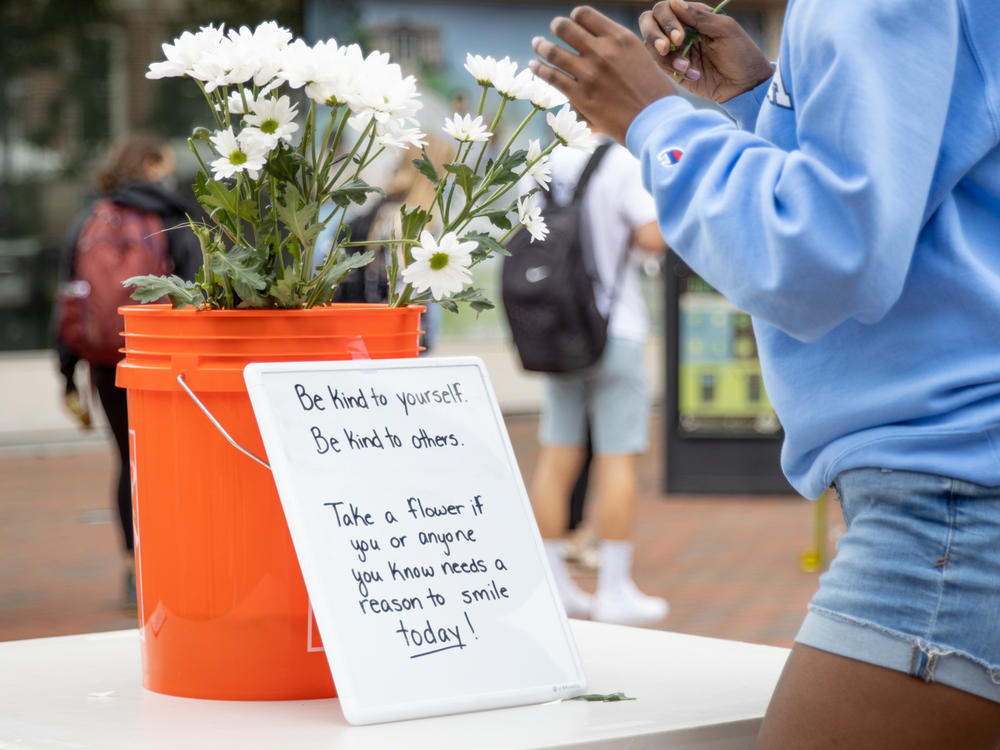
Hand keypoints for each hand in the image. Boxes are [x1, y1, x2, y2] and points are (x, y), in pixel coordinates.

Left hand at [529, 6, 677, 144]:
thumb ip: (618, 50)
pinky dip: (539, 69)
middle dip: (556, 26)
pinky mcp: (580, 96)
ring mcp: (589, 73)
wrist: (656, 121)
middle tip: (552, 29)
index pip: (585, 15)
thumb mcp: (641, 58)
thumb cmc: (654, 93)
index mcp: (619, 37)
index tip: (572, 23)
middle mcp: (602, 51)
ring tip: (537, 44)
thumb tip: (600, 46)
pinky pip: (552, 77)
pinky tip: (534, 65)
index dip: (574, 17)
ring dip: (541, 45)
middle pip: (565, 27)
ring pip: (553, 51)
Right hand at [640, 0, 772, 102]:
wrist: (745, 85)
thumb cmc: (740, 52)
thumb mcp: (725, 30)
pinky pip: (661, 66)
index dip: (667, 20)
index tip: (680, 37)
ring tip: (686, 67)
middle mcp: (680, 30)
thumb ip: (699, 16)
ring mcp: (675, 50)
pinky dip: (673, 70)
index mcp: (692, 16)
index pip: (665, 8)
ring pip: (652, 46)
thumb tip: (674, 3)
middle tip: (667, 48)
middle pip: (649, 22)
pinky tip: (693, 74)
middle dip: (654, 35)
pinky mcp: (673, 70)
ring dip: (666, 57)